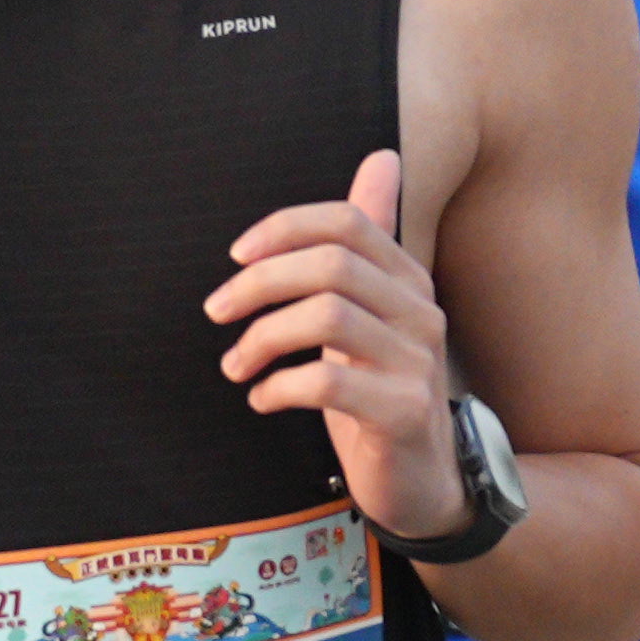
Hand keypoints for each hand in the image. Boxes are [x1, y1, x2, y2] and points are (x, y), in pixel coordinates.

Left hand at [212, 146, 460, 542]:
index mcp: (407, 280)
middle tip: (217, 311)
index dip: (285, 229)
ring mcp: (417, 364)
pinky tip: (262, 400)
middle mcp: (420, 313)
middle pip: (332, 265)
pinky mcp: (403, 413)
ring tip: (236, 365)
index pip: (349, 224)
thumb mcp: (371, 311)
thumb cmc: (380, 391)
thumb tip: (382, 159)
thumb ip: (367, 242)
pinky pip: (328, 383)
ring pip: (327, 318)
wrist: (422, 481)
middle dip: (260, 283)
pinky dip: (279, 388)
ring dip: (261, 339)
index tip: (236, 256)